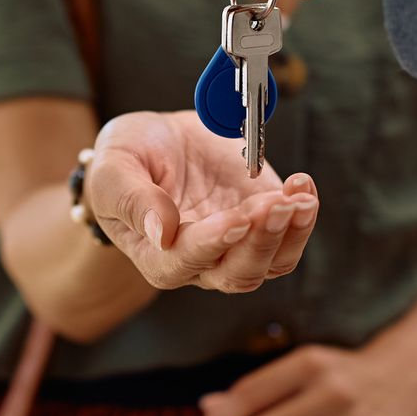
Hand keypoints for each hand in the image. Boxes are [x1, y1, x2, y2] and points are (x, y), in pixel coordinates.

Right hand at [85, 111, 318, 293]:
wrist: (158, 141)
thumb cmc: (127, 158)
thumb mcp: (113, 170)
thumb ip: (133, 200)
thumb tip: (160, 233)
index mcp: (156, 256)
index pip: (185, 262)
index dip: (212, 243)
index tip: (235, 218)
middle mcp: (200, 262)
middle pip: (238, 273)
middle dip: (261, 240)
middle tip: (275, 204)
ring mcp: (236, 245)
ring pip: (273, 262)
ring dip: (291, 232)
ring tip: (299, 196)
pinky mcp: (262, 223)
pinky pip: (291, 235)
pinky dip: (303, 215)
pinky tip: (302, 185)